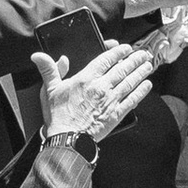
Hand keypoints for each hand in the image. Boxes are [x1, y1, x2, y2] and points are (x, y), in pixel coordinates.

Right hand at [31, 41, 153, 149]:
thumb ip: (49, 70)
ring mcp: (111, 100)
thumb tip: (40, 56)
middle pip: (123, 68)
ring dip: (141, 72)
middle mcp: (102, 87)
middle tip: (144, 54)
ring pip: (130, 81)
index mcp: (86, 78)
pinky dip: (141, 91)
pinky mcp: (116, 114)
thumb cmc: (58, 115)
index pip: (106, 59)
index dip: (118, 51)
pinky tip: (147, 85)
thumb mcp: (49, 90)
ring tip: (148, 65)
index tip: (126, 48)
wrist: (67, 139)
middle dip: (135, 59)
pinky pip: (133, 99)